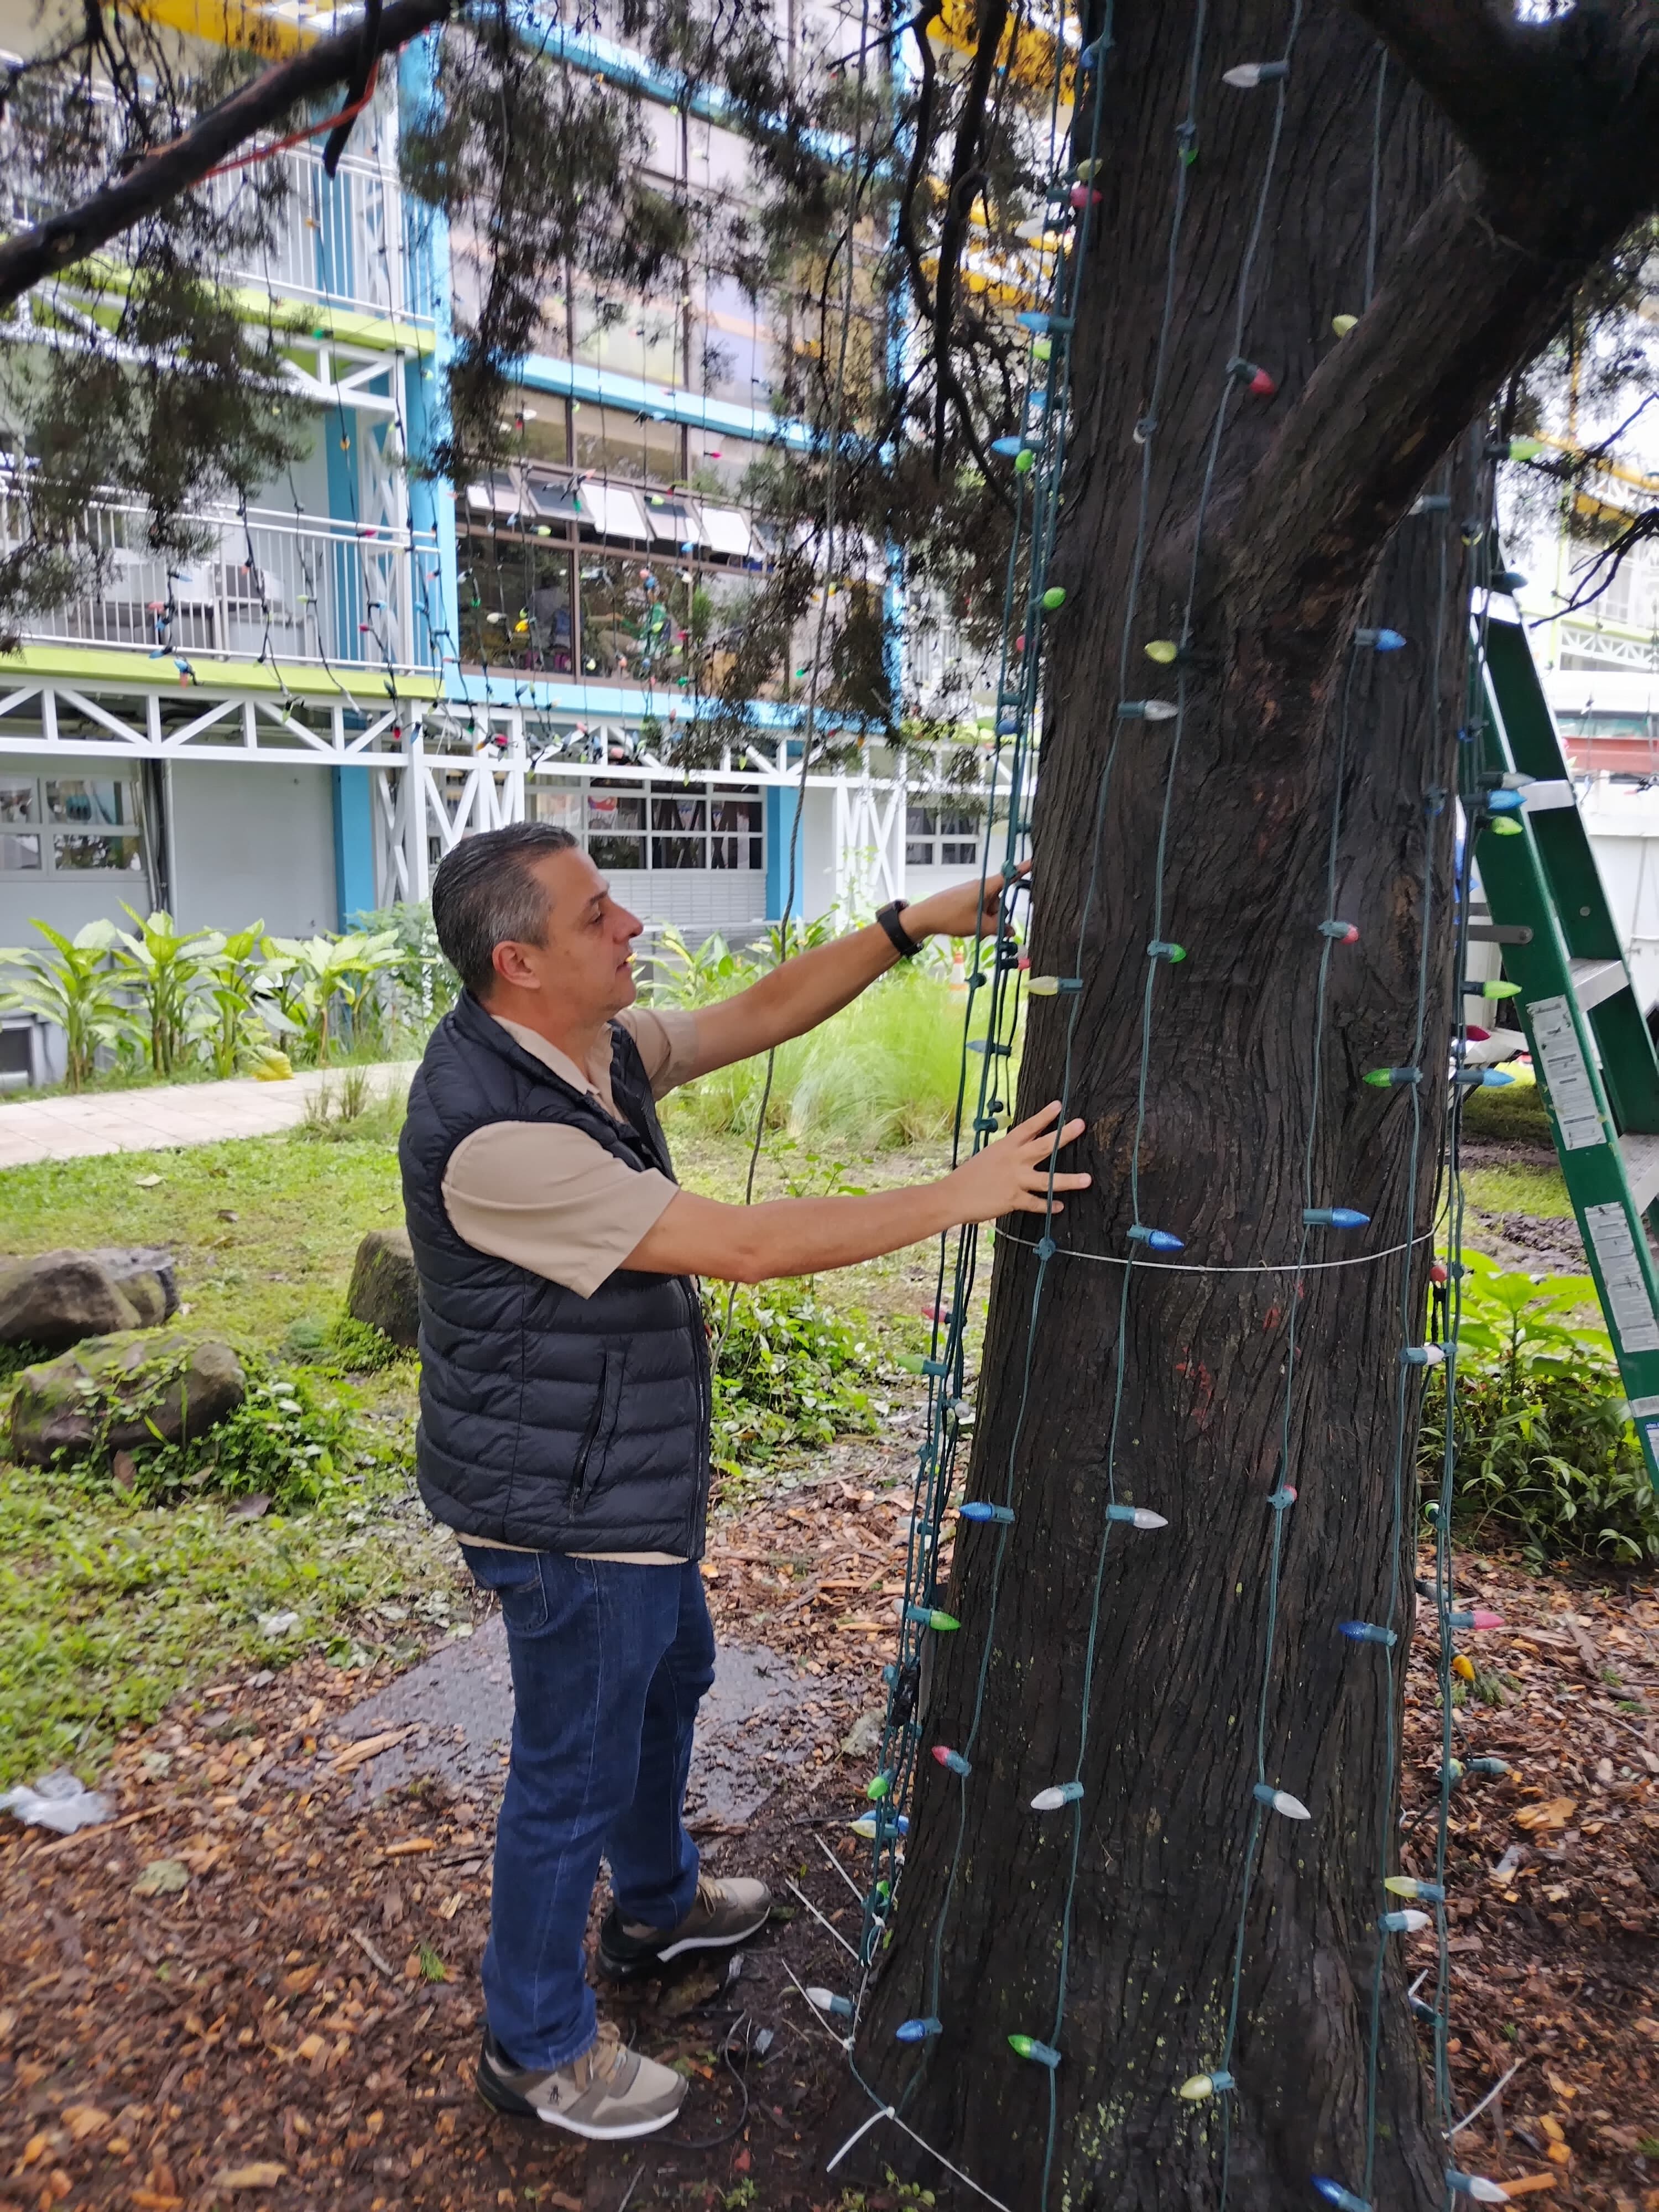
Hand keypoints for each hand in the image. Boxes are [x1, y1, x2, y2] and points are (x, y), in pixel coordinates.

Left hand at [904, 861, 1029, 944]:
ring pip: (990, 906)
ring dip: (987, 919)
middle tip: (988, 928)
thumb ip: (998, 928)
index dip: (1023, 869)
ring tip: (974, 928)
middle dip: (997, 915)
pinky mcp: (965, 898)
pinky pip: (980, 907)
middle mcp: (981, 886)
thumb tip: (1010, 931)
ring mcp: (973, 892)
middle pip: (1000, 899)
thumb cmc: (952, 917)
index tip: (1036, 861)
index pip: (1010, 876)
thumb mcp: (979, 925)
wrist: (925, 916)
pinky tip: (970, 926)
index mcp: (987, 887)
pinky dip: (979, 917)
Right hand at [944, 1100, 1089, 1222]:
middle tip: (1080, 1125)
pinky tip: (1059, 1207)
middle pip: (1043, 1146)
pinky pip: (1036, 1203)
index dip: (1044, 1116)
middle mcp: (1013, 1160)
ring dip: (1069, 1180)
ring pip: (1047, 1180)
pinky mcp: (1013, 1200)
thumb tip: (1025, 1146)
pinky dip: (1048, 1206)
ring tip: (1087, 1179)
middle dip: (1063, 1135)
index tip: (1059, 1106)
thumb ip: (1009, 1152)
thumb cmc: (969, 1176)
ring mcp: (1015, 1180)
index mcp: (1005, 1146)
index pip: (1027, 1127)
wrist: (952, 1196)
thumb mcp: (989, 1156)